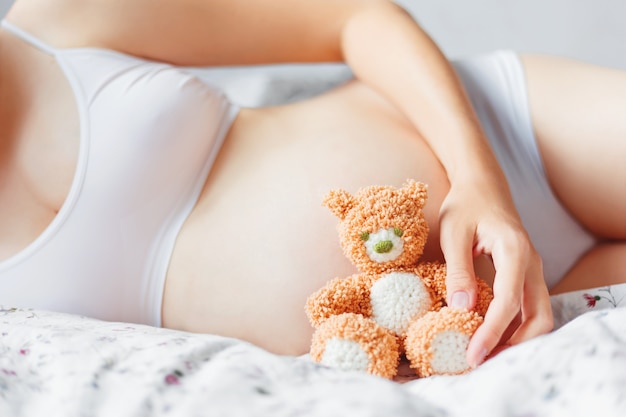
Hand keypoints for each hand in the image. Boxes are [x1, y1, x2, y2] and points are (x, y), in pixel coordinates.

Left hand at [438, 176, 553, 367]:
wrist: (482, 186)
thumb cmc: (466, 206)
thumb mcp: (454, 234)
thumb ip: (459, 270)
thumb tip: (461, 309)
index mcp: (515, 251)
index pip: (509, 303)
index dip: (491, 332)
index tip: (472, 354)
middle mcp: (532, 264)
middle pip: (539, 317)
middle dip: (514, 346)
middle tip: (482, 361)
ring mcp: (533, 270)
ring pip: (538, 315)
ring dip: (517, 340)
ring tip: (486, 355)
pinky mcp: (526, 274)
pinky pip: (528, 307)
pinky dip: (515, 327)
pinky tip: (491, 335)